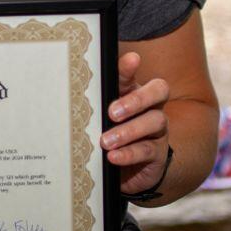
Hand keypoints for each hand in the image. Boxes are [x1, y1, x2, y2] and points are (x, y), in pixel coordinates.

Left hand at [101, 52, 170, 196]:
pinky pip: (147, 150)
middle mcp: (151, 107)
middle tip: (112, 112)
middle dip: (136, 99)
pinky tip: (113, 156)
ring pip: (154, 121)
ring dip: (128, 131)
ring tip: (106, 141)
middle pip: (158, 91)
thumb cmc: (111, 135)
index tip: (130, 60)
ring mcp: (158, 130)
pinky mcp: (158, 153)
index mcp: (134, 93)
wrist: (125, 170)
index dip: (129, 68)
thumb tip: (72, 91)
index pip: (132, 76)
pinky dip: (129, 153)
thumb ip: (95, 103)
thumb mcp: (101, 118)